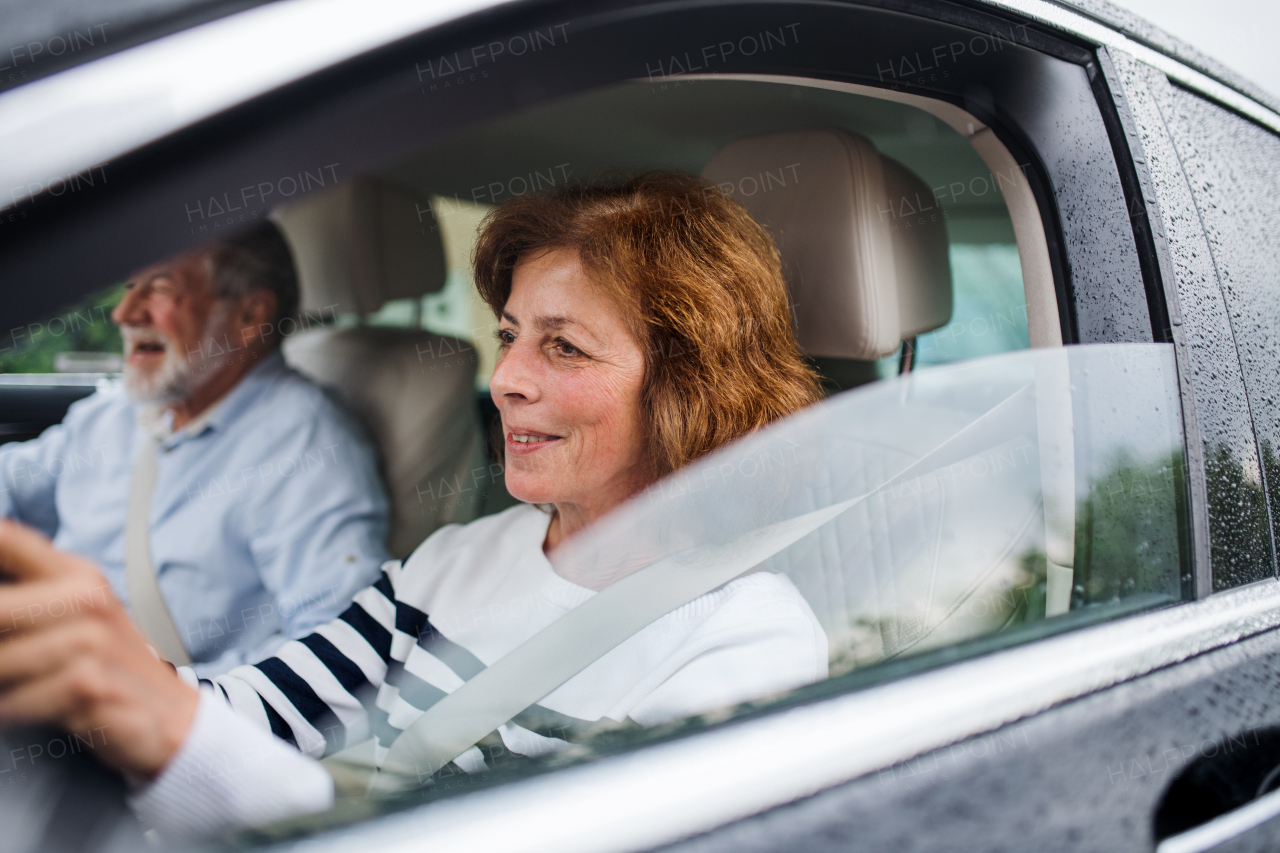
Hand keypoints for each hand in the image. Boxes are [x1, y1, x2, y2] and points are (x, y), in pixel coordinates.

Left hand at [0, 520, 198, 777]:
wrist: (171, 714)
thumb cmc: (112, 666)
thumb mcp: (80, 614)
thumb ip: (33, 590)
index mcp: (77, 575)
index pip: (7, 540)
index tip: (2, 607)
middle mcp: (86, 599)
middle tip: (9, 653)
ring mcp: (91, 641)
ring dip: (1, 683)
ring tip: (15, 685)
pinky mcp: (88, 684)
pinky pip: (14, 701)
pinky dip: (11, 711)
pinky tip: (23, 709)